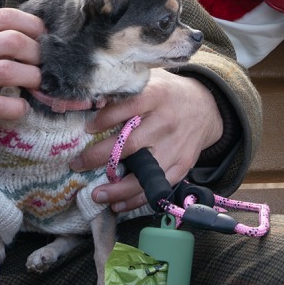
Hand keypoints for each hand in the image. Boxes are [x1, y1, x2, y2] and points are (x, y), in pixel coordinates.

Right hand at [0, 8, 43, 150]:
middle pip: (15, 42)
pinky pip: (0, 105)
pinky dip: (18, 108)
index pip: (7, 16)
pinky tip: (19, 108)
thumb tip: (22, 34)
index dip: (33, 26)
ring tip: (33, 85)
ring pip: (11, 71)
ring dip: (32, 79)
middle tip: (39, 65)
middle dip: (37, 54)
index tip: (42, 38)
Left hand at [76, 70, 222, 211]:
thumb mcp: (151, 80)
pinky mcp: (182, 165)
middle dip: (99, 158)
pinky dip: (137, 199)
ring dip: (118, 189)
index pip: (127, 107)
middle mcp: (165, 122)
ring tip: (97, 195)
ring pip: (143, 173)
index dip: (105, 119)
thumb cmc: (168, 93)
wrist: (206, 107)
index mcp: (156, 96)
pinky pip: (157, 187)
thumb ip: (125, 89)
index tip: (87, 129)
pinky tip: (118, 204)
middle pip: (129, 144)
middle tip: (77, 165)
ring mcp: (174, 146)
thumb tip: (91, 100)